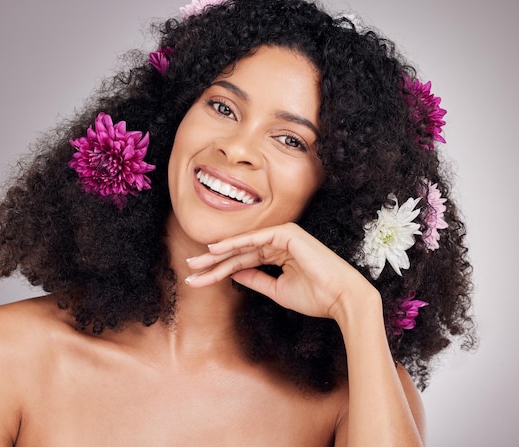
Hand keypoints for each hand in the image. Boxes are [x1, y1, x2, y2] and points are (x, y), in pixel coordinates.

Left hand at [185, 222, 372, 319]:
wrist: (341, 298)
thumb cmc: (315, 297)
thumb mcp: (277, 290)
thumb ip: (255, 279)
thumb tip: (232, 274)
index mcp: (278, 255)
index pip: (243, 261)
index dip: (219, 271)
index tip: (198, 280)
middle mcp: (279, 242)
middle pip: (238, 252)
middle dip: (213, 262)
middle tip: (189, 270)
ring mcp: (283, 235)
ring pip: (243, 246)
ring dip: (218, 255)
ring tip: (195, 264)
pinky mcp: (287, 233)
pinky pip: (254, 239)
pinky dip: (234, 244)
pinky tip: (214, 250)